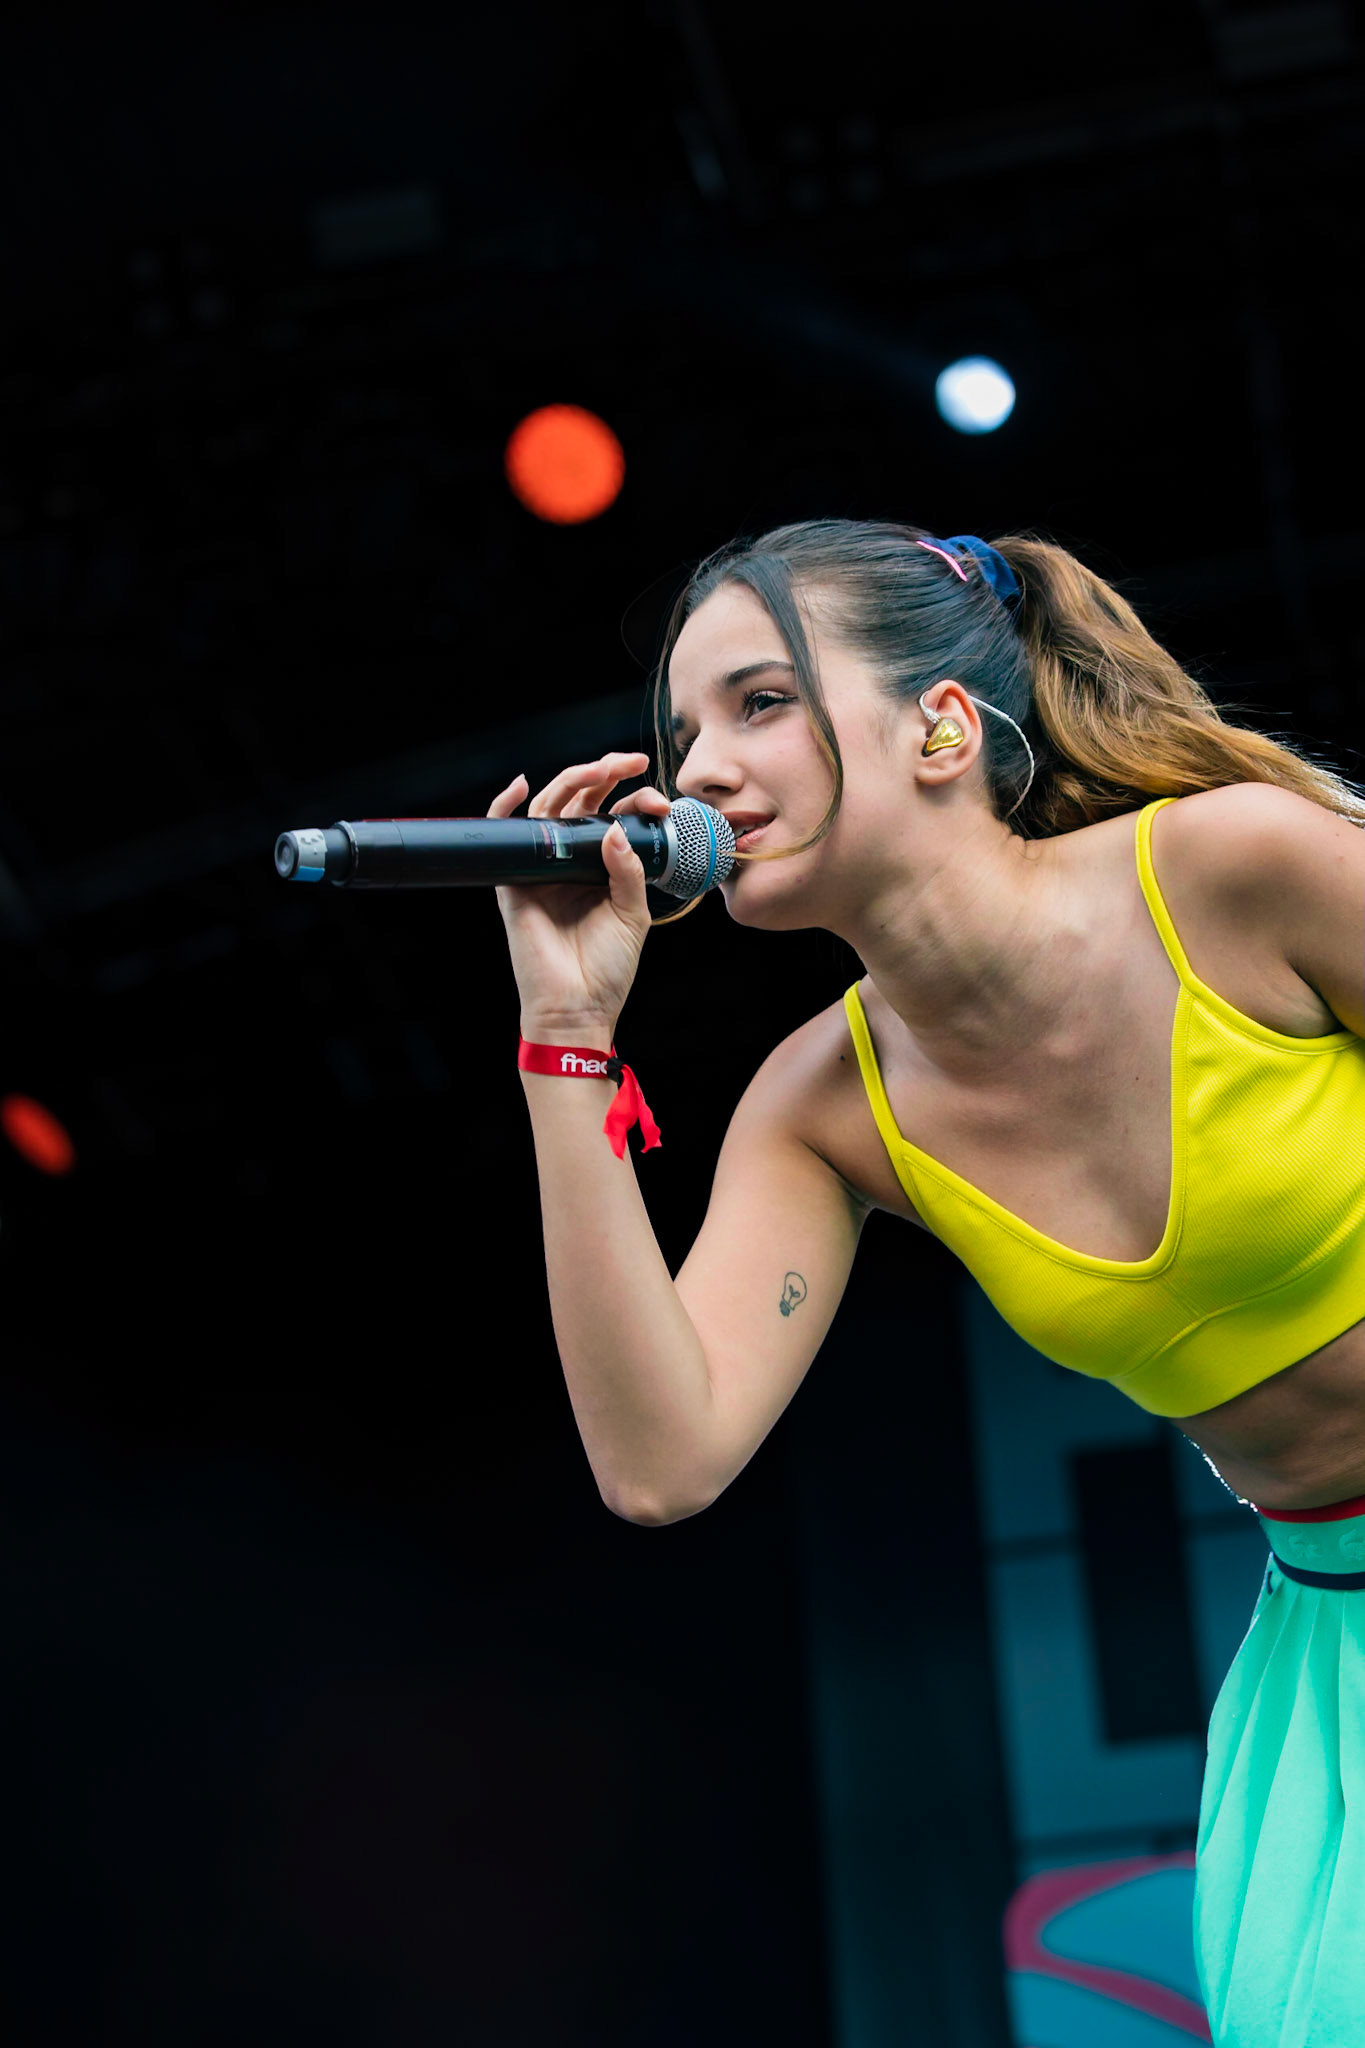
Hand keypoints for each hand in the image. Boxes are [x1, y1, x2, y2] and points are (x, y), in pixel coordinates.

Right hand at [487, 751, 669, 1040]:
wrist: (578, 1008)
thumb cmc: (607, 969)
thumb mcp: (632, 913)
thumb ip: (630, 870)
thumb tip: (617, 826)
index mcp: (600, 868)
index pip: (614, 818)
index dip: (636, 801)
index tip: (660, 801)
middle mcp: (570, 862)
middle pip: (582, 803)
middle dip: (607, 774)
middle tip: (633, 762)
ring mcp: (541, 869)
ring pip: (549, 808)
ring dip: (572, 781)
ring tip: (600, 769)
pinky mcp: (514, 882)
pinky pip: (504, 835)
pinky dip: (505, 805)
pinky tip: (522, 785)